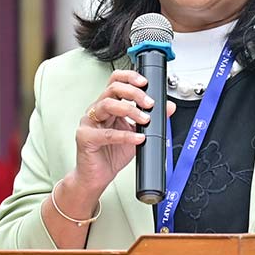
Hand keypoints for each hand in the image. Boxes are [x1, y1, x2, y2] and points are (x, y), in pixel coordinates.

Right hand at [73, 70, 175, 196]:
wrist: (97, 177)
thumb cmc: (112, 155)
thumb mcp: (138, 134)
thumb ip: (151, 119)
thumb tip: (169, 107)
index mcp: (108, 105)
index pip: (116, 81)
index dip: (130, 77)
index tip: (145, 83)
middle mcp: (97, 110)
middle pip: (113, 89)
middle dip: (134, 94)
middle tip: (149, 104)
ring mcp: (89, 122)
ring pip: (108, 105)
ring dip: (130, 110)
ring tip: (145, 120)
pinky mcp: (85, 137)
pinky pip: (106, 133)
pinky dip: (125, 135)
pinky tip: (138, 138)